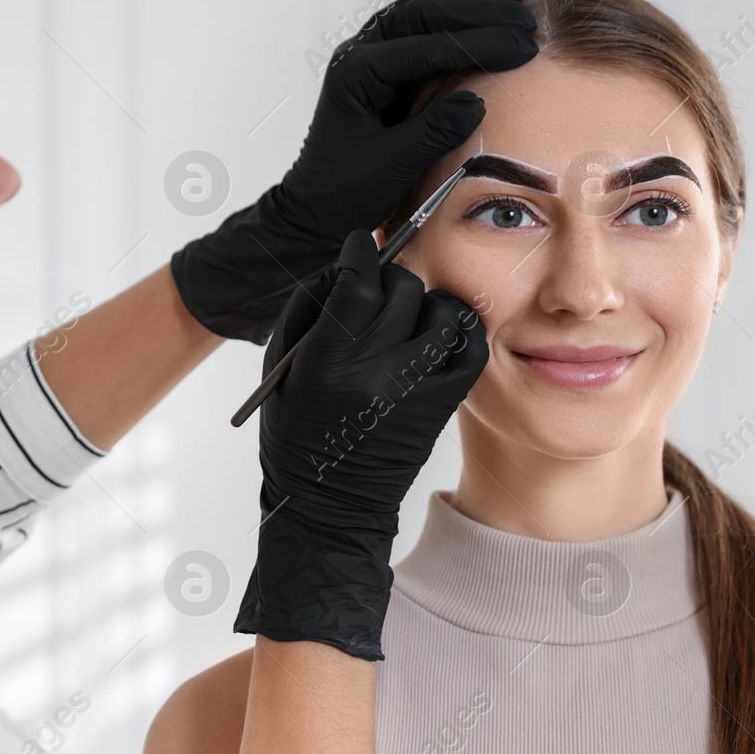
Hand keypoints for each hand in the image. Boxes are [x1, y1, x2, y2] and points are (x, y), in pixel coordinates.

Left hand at [171, 0, 536, 341]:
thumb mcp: (394, 166)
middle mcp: (360, 52)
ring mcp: (369, 51)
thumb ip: (433, 132)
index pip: (424, 44)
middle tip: (525, 19)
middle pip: (424, 12)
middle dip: (479, 12)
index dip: (477, 43)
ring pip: (421, 5)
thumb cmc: (348, 191)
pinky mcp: (382, 60)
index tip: (521, 47)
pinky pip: (417, 17)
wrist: (317, 206)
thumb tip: (476, 101)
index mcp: (357, 74)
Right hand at [235, 231, 488, 658]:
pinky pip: (470, 345)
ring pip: (444, 309)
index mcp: (329, 361)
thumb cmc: (297, 435)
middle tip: (379, 294)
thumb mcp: (284, 367)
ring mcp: (419, 388)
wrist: (331, 506)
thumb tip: (347, 265)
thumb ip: (312, 306)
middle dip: (389, 281)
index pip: (360, 281)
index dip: (360, 253)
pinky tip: (437, 335)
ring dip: (426, 304)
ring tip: (408, 319)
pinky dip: (458, 330)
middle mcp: (378, 371)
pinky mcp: (446, 403)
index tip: (359, 248)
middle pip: (404, 288)